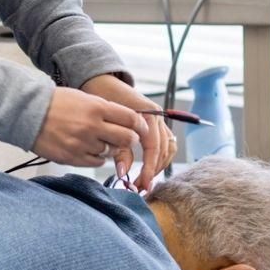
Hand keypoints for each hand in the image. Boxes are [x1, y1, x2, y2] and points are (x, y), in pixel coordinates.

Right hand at [31, 87, 140, 167]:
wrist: (27, 112)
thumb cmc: (55, 103)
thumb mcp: (83, 98)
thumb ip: (105, 109)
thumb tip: (128, 121)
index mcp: (96, 108)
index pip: (131, 119)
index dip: (139, 125)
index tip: (140, 127)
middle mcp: (92, 127)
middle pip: (126, 139)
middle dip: (128, 139)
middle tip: (124, 137)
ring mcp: (82, 144)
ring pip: (111, 152)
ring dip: (109, 147)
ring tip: (98, 139)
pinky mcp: (73, 157)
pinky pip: (96, 161)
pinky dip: (97, 156)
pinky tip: (89, 148)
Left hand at [80, 74, 176, 191]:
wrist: (102, 81)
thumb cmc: (103, 98)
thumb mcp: (109, 124)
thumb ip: (118, 148)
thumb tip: (123, 173)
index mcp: (149, 114)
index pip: (154, 148)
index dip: (149, 169)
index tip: (142, 184)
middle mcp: (157, 117)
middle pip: (164, 150)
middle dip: (154, 171)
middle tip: (141, 187)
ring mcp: (158, 120)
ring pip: (167, 148)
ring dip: (158, 166)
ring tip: (144, 180)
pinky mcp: (154, 124)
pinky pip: (164, 143)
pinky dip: (159, 157)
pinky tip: (148, 168)